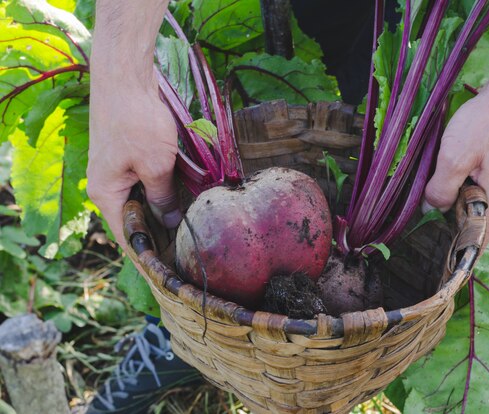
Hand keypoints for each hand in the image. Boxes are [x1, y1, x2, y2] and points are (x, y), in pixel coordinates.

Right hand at [86, 72, 179, 249]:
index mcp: (107, 194)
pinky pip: (144, 184)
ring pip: (141, 201)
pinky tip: (181, 201)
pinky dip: (160, 194)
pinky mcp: (126, 156)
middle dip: (159, 236)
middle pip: (134, 220)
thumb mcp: (156, 165)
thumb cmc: (138, 122)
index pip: (127, 235)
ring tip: (188, 232)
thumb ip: (163, 197)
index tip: (169, 270)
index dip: (148, 254)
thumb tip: (170, 222)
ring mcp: (116, 170)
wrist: (125, 77)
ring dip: (162, 214)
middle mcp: (107, 185)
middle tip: (186, 253)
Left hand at [423, 80, 488, 245]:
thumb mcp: (455, 157)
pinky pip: (469, 185)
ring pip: (466, 202)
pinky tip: (437, 174)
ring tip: (422, 196)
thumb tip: (430, 210)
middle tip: (415, 220)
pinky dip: (453, 183)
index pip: (474, 242)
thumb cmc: (488, 123)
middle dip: (444, 222)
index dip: (453, 251)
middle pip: (468, 222)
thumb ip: (441, 189)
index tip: (431, 255)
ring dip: (446, 199)